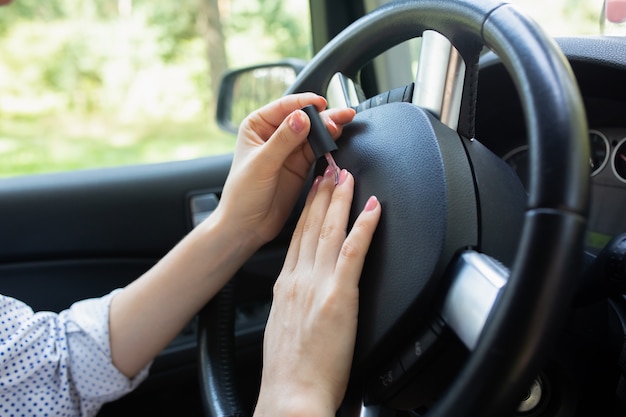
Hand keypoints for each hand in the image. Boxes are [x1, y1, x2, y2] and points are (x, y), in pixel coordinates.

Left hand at [214, 93, 355, 248]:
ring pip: (313, 133)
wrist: (247, 226)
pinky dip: (328, 145)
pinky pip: (317, 150)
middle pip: (303, 118)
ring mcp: (289, 150)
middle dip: (322, 116)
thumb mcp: (262, 164)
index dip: (304, 103)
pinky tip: (336, 139)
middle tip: (341, 116)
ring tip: (343, 124)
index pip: (284, 107)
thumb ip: (283, 141)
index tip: (321, 104)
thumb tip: (302, 118)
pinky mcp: (300, 165)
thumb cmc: (242, 195)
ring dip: (328, 129)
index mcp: (257, 126)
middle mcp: (273, 134)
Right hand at [254, 168, 381, 416]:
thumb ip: (292, 304)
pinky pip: (353, 252)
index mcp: (285, 287)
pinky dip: (364, 226)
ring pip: (329, 231)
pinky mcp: (339, 297)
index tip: (313, 190)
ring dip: (340, 200)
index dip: (307, 209)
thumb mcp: (282, 328)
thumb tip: (300, 297)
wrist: (290, 395)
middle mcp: (298, 279)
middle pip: (310, 226)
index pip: (296, 237)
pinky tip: (373, 208)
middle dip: (322, 193)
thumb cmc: (288, 371)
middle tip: (330, 168)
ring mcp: (317, 285)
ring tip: (347, 176)